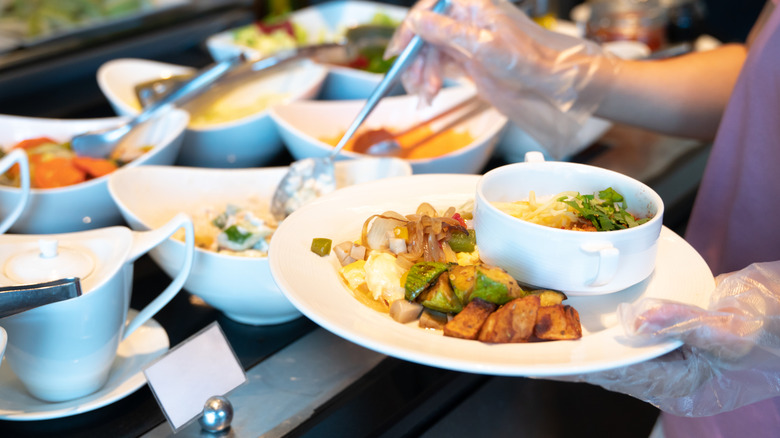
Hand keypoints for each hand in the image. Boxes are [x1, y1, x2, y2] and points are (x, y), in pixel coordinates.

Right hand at [385, 0, 618, 157]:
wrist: (551, 83)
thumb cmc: (530, 59)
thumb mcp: (484, 46)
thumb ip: (448, 32)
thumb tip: (418, 21)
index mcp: (471, 4)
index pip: (429, 9)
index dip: (410, 30)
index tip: (399, 52)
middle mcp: (465, 18)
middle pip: (425, 33)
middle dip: (416, 60)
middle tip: (414, 83)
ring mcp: (465, 39)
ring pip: (429, 52)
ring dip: (422, 74)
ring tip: (427, 95)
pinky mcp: (467, 59)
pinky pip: (438, 66)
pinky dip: (431, 81)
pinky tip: (430, 94)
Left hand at [558, 261, 779, 416]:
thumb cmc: (774, 334)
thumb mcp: (736, 329)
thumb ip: (689, 324)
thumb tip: (641, 319)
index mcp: (682, 387)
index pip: (614, 378)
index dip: (574, 368)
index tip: (538, 361)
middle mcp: (670, 377)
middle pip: (607, 368)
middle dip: (569, 356)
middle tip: (527, 342)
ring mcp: (671, 359)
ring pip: (616, 353)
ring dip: (583, 342)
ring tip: (544, 330)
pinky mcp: (672, 340)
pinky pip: (630, 338)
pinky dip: (606, 328)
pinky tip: (584, 317)